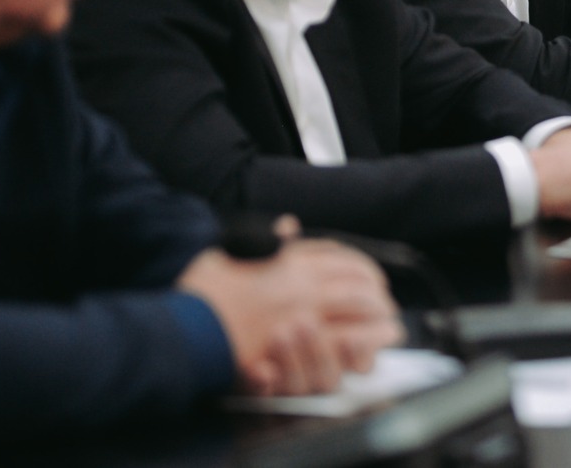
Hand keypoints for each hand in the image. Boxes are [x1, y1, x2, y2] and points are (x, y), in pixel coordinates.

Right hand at [178, 233, 402, 396]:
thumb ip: (263, 239)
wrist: (182, 329)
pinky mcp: (295, 347)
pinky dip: (359, 341)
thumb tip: (289, 223)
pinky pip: (339, 340)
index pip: (336, 255)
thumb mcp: (228, 251)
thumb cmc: (199, 293)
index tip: (368, 274)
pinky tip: (368, 346)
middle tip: (385, 301)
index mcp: (286, 259)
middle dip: (375, 291)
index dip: (358, 265)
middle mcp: (300, 283)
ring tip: (388, 323)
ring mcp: (300, 314)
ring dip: (376, 315)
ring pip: (355, 308)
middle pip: (355, 281)